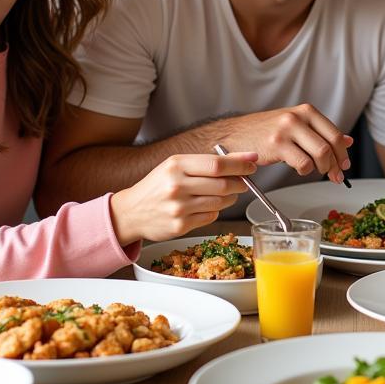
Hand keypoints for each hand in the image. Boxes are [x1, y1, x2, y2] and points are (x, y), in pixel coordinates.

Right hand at [109, 151, 256, 243]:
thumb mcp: (179, 166)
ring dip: (230, 198)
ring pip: (220, 202)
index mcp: (176, 165)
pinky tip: (207, 206)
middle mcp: (176, 185)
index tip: (252, 165)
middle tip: (243, 182)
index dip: (240, 165)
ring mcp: (178, 207)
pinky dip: (216, 212)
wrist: (131, 212)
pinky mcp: (180, 226)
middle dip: (240, 183)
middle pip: (223, 184)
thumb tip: (249, 157)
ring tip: (225, 193)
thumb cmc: (159, 185)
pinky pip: (211, 217)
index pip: (217, 164)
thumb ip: (212, 161)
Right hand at [215, 105, 351, 183]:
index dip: (343, 153)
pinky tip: (298, 168)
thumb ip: (321, 133)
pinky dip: (304, 170)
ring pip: (320, 154)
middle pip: (330, 145)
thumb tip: (348, 141)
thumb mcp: (296, 126)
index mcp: (307, 111)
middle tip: (335, 176)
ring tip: (313, 171)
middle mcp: (298, 117)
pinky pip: (303, 163)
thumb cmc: (266, 131)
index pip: (335, 134)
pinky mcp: (277, 144)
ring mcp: (287, 129)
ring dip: (321, 169)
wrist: (236, 134)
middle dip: (336, 165)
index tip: (344, 165)